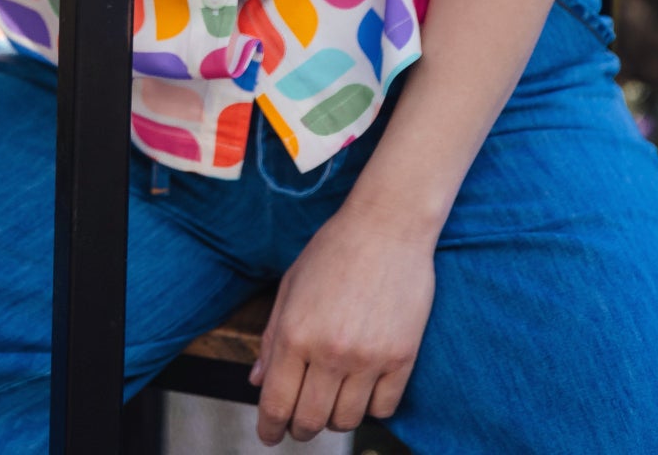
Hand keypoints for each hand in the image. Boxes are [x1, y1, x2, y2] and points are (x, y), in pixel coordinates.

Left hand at [250, 200, 435, 444]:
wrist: (387, 225)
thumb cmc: (334, 249)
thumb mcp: (291, 286)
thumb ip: (271, 336)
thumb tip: (256, 381)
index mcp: (294, 332)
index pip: (276, 402)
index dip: (269, 428)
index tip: (269, 435)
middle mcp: (329, 352)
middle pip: (310, 421)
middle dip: (299, 428)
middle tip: (299, 422)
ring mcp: (368, 358)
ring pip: (346, 421)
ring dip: (334, 418)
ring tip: (332, 399)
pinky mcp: (401, 358)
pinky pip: (383, 409)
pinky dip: (370, 407)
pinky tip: (364, 388)